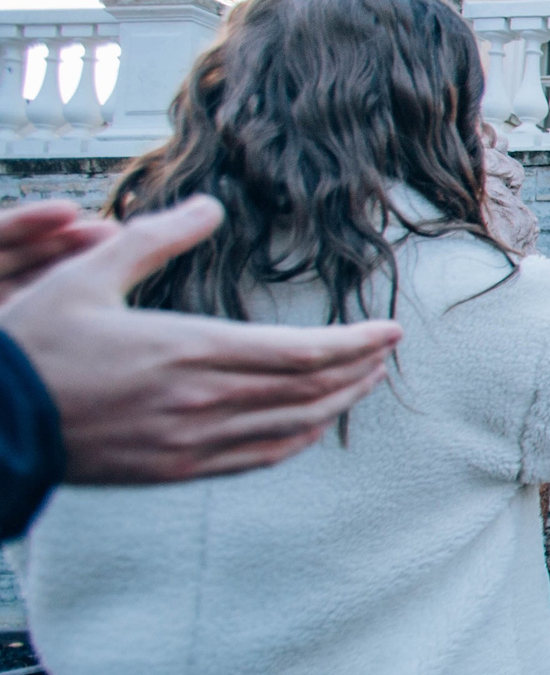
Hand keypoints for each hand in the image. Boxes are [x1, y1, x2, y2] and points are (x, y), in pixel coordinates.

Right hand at [0, 196, 401, 483]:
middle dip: (357, 371)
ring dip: (337, 404)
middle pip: (308, 390)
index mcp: (186, 349)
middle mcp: (199, 400)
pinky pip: (256, 458)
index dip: (354, 343)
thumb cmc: (33, 345)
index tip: (389, 331)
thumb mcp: (86, 276)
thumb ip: (154, 238)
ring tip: (363, 383)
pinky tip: (312, 425)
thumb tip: (210, 206)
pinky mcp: (175, 468)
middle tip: (386, 353)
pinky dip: (296, 439)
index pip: (300, 351)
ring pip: (290, 426)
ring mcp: (190, 440)